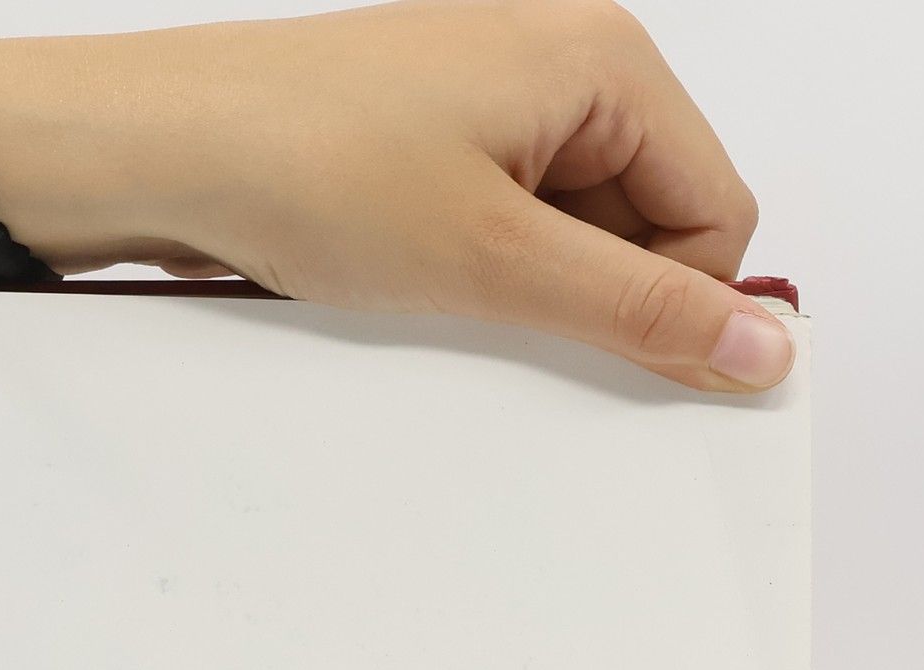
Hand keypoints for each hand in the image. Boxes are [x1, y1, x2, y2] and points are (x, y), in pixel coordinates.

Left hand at [0, 0, 791, 392]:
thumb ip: (640, 311)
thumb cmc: (311, 165)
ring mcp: (497, 93)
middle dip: (596, 291)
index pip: (718, 210)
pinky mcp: (442, 132)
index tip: (614, 358)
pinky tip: (423, 280)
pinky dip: (486, 269)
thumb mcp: (500, 262)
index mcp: (605, 57)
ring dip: (533, 286)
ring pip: (578, 229)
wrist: (158, 146)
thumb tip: (765, 351)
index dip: (679, 302)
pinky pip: (511, 220)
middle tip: (507, 319)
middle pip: (653, 219)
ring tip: (444, 287)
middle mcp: (563, 57)